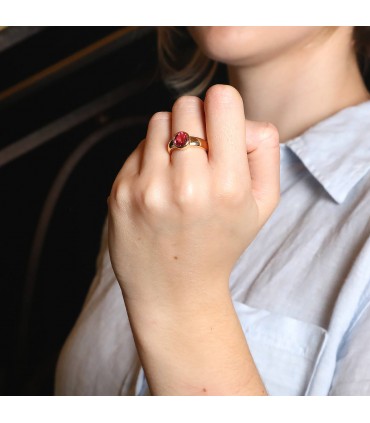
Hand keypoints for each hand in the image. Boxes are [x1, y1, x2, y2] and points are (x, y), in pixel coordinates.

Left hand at [107, 84, 279, 311]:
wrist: (175, 290)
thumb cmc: (221, 243)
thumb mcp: (263, 204)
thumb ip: (265, 150)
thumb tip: (239, 117)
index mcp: (228, 186)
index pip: (221, 101)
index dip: (223, 108)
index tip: (221, 127)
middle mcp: (185, 186)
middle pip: (187, 106)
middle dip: (197, 121)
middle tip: (200, 152)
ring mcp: (148, 189)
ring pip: (159, 120)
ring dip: (172, 137)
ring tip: (179, 170)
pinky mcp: (120, 192)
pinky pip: (138, 146)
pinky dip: (151, 157)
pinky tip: (160, 186)